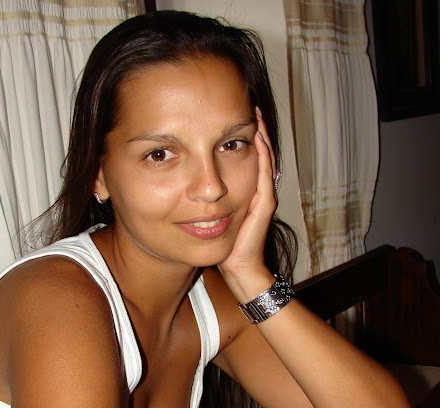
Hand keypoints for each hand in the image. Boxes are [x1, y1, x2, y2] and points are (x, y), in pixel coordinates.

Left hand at [218, 107, 277, 281]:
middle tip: (246, 103)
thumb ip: (203, 196)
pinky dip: (262, 154)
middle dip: (251, 127)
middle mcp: (255, 188)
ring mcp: (262, 194)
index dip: (238, 134)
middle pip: (256, 150)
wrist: (237, 266)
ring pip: (264, 157)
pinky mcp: (264, 203)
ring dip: (259, 134)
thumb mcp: (209, 213)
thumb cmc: (223, 242)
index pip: (243, 154)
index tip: (229, 112)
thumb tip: (183, 181)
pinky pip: (264, 173)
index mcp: (243, 188)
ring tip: (253, 112)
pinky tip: (257, 137)